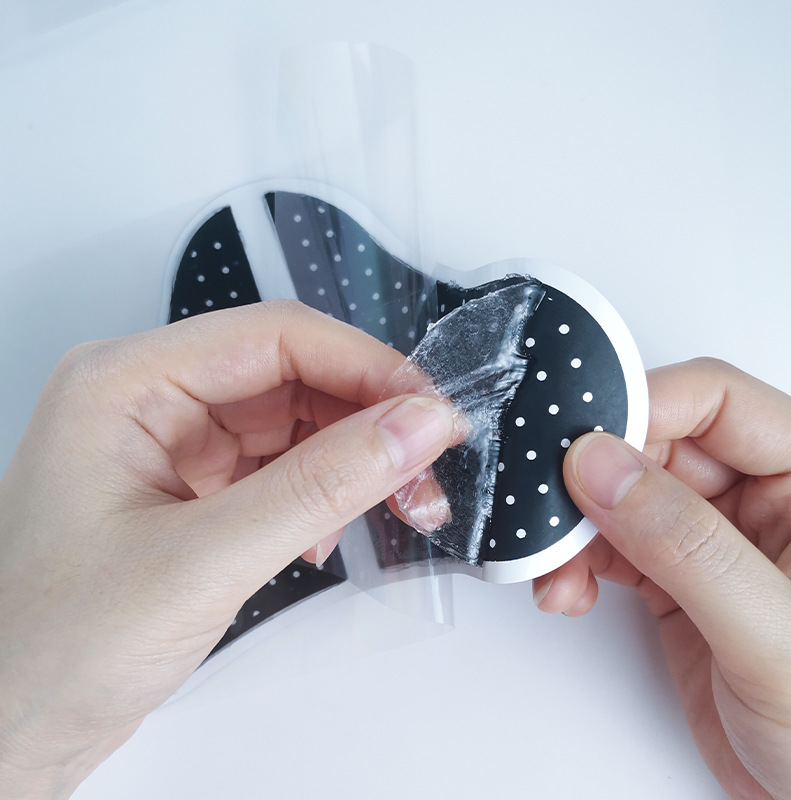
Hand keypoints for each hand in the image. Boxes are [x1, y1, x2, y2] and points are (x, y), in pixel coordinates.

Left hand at [0, 300, 453, 798]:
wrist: (8, 729)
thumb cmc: (53, 648)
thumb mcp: (204, 561)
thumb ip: (321, 485)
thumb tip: (415, 426)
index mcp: (126, 381)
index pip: (275, 336)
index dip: (365, 365)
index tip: (431, 410)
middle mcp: (151, 398)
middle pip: (293, 374)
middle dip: (369, 420)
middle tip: (427, 471)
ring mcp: (174, 443)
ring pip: (295, 421)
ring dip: (354, 460)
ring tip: (397, 508)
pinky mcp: (194, 487)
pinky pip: (281, 465)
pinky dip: (322, 494)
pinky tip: (329, 534)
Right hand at [534, 358, 790, 799]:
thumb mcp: (774, 636)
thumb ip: (684, 543)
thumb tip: (600, 466)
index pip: (715, 401)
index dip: (641, 410)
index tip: (577, 444)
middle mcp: (760, 498)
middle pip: (653, 445)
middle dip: (589, 480)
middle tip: (552, 515)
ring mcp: (712, 539)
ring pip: (619, 493)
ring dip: (572, 528)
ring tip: (556, 570)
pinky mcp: (676, 578)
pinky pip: (609, 544)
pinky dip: (574, 562)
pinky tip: (567, 589)